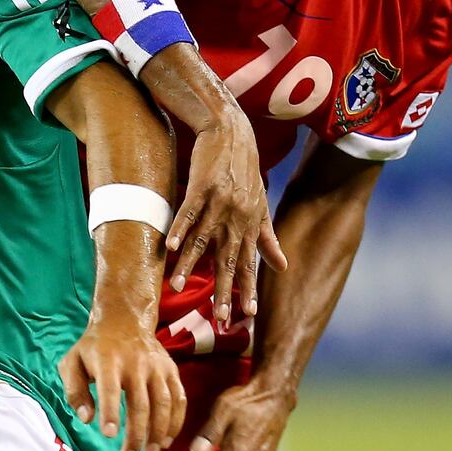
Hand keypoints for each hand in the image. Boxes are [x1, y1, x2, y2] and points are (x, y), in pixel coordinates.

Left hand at [61, 311, 184, 450]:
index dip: (110, 411)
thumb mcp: (72, 362)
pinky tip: (168, 439)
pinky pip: (179, 398)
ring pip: (163, 403)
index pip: (110, 388)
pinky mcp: (171, 370)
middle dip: (136, 434)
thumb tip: (85, 419)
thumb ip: (74, 390)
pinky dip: (176, 421)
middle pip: (140, 403)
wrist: (125, 319)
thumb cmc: (94, 348)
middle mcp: (136, 363)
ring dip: (159, 431)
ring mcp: (157, 367)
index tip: (109, 435)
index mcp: (108, 360)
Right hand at [169, 109, 286, 328]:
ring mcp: (219, 203)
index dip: (247, 290)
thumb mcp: (261, 206)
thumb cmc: (245, 171)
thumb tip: (282, 267)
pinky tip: (168, 246)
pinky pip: (189, 213)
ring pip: (202, 240)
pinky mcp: (202, 187)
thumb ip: (269, 239)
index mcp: (251, 226)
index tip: (246, 316)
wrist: (233, 132)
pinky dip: (179, 229)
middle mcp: (237, 218)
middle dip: (223, 290)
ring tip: (177, 287)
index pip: (249, 264)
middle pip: (227, 260)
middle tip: (218, 318)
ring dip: (189, 265)